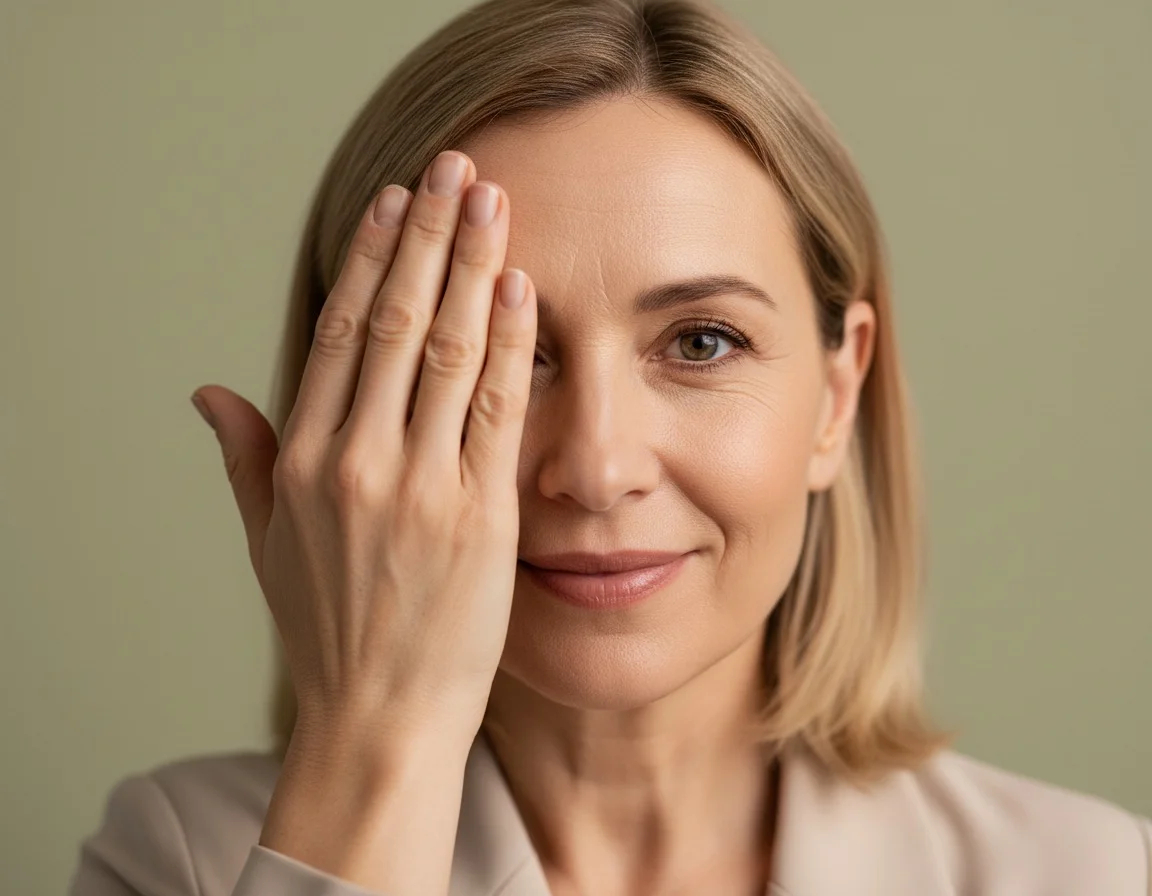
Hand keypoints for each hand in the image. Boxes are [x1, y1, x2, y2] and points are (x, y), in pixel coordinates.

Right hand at [192, 150, 534, 743]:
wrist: (380, 719)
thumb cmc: (328, 631)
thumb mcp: (268, 544)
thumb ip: (245, 459)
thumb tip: (209, 392)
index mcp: (303, 461)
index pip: (342, 331)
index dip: (371, 257)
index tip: (393, 202)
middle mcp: (358, 462)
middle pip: (398, 320)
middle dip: (429, 236)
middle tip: (454, 169)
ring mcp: (421, 487)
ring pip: (449, 350)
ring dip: (473, 267)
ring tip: (492, 203)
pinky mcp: (480, 516)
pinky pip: (498, 410)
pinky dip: (510, 345)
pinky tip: (521, 288)